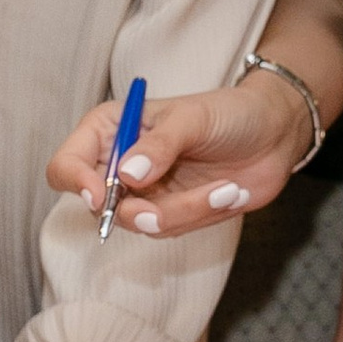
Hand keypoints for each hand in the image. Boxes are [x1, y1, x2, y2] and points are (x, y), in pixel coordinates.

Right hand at [46, 76, 309, 239]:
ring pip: (139, 223)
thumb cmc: (230, 112)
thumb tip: (126, 176)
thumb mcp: (192, 119)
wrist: (276, 133)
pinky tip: (230, 192)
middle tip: (162, 210)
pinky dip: (202, 214)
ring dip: (186, 211)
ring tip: (227, 189)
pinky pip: (170, 229)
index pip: (66, 165)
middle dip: (137, 210)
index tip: (101, 196)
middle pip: (96, 205)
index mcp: (109, 131)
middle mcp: (118, 164)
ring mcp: (142, 192)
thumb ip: (158, 146)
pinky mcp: (169, 212)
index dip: (75, 183)